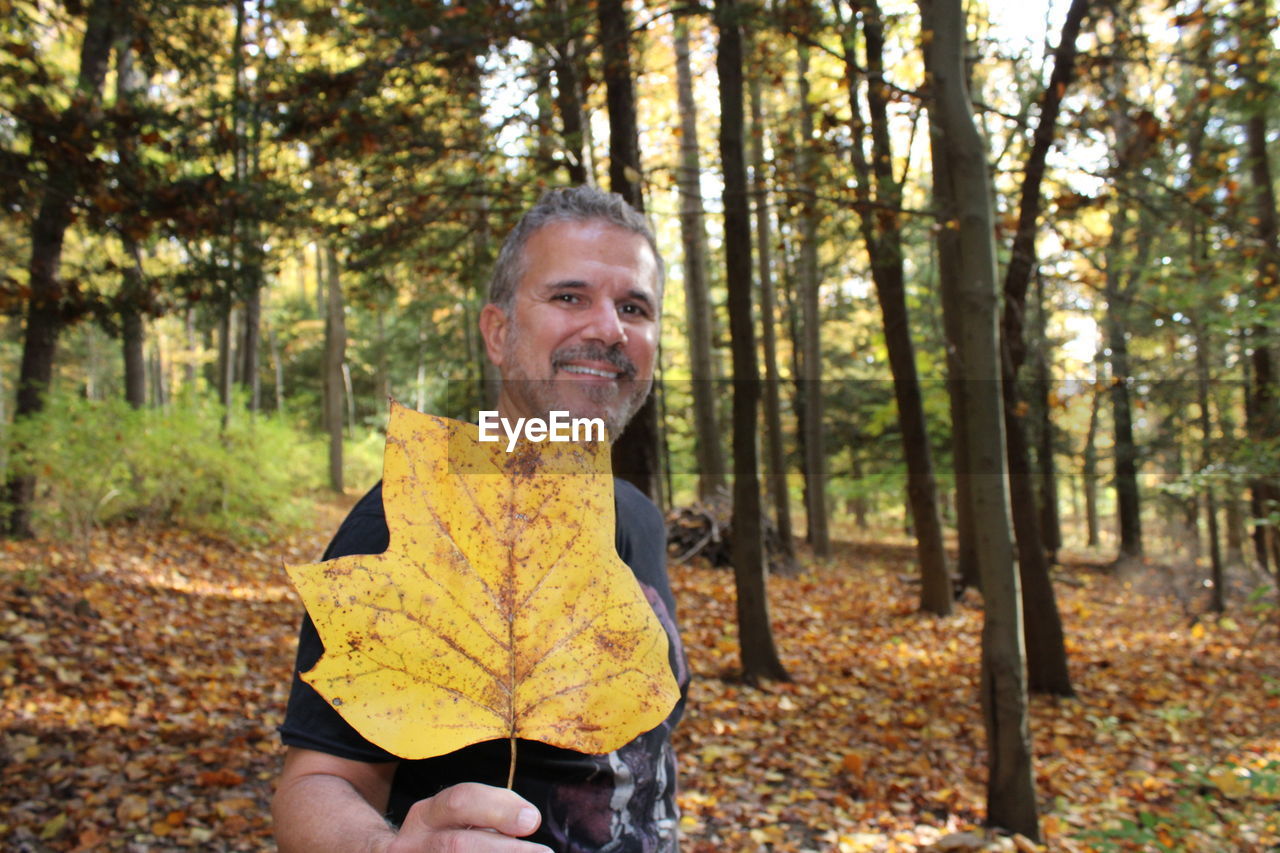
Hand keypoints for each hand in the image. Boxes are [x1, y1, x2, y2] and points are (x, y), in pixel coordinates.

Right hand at [384, 783, 548, 851]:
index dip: (499, 809)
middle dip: (505, 850)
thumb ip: (492, 813)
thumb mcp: (458, 819)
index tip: (533, 821)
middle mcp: (410, 844)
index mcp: (426, 816)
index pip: (461, 801)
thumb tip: (529, 819)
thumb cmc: (441, 838)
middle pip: (456, 845)